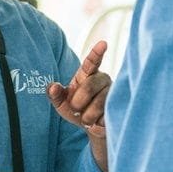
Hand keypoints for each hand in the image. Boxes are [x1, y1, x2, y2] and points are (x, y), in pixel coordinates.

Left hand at [50, 41, 111, 171]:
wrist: (91, 127)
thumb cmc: (76, 110)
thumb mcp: (61, 103)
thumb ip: (55, 94)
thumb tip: (52, 87)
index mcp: (87, 74)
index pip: (92, 62)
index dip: (97, 53)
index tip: (103, 44)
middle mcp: (103, 79)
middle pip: (90, 86)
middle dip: (78, 102)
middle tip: (75, 109)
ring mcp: (113, 92)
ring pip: (100, 103)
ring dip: (88, 116)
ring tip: (86, 119)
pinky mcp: (120, 106)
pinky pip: (108, 115)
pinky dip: (98, 122)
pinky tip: (98, 122)